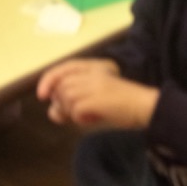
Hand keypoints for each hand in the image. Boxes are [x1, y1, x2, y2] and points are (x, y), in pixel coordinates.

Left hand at [37, 58, 155, 128]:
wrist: (144, 108)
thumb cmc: (122, 105)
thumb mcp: (95, 99)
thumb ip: (72, 102)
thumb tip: (51, 111)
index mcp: (95, 67)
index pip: (63, 68)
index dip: (48, 80)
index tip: (42, 95)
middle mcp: (93, 72)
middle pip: (62, 86)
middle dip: (62, 103)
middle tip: (77, 113)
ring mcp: (95, 84)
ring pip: (66, 98)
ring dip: (72, 111)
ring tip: (89, 114)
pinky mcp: (97, 98)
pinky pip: (75, 110)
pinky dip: (80, 118)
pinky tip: (93, 118)